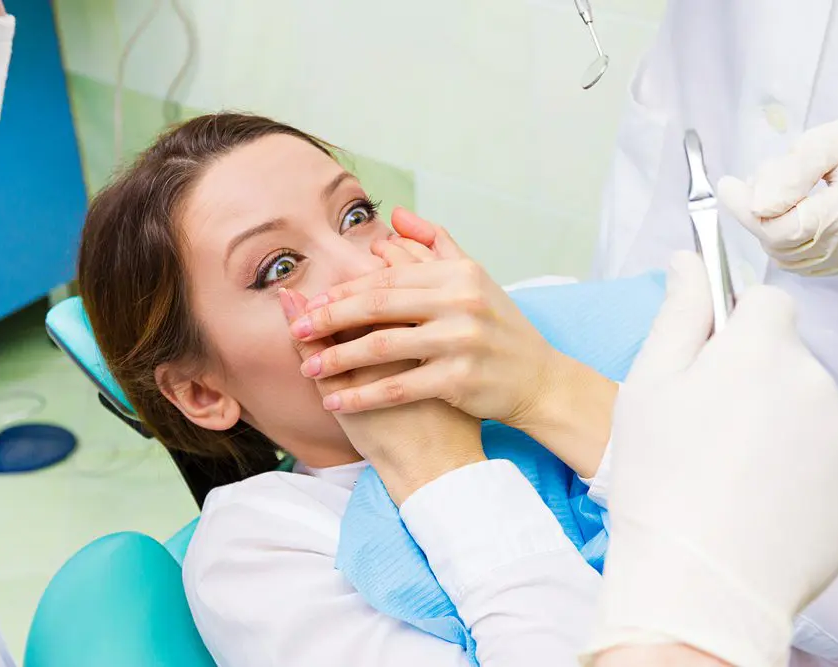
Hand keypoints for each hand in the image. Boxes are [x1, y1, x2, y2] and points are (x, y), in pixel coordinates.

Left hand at [291, 208, 616, 476]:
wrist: (539, 379)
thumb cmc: (499, 328)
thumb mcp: (474, 278)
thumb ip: (435, 244)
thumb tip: (396, 216)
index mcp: (458, 273)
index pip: (387, 277)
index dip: (345, 291)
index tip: (310, 303)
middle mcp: (460, 301)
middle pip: (378, 305)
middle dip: (331, 318)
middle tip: (298, 330)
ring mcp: (461, 340)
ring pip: (382, 346)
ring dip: (338, 358)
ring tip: (308, 367)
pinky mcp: (459, 379)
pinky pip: (398, 388)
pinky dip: (363, 396)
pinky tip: (336, 401)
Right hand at [586, 252, 837, 666]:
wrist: (700, 580)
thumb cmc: (660, 478)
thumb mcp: (647, 386)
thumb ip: (678, 313)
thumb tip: (689, 260)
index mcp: (760, 351)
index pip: (766, 303)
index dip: (734, 326)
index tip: (707, 364)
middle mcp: (815, 382)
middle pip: (787, 357)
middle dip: (753, 378)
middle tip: (707, 428)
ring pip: (808, 405)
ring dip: (780, 422)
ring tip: (733, 472)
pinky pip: (829, 454)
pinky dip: (803, 466)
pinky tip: (763, 497)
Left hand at [718, 114, 837, 276]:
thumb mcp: (831, 143)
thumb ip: (790, 173)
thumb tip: (757, 204)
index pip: (776, 230)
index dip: (745, 210)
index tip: (728, 185)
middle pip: (777, 244)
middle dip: (757, 213)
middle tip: (757, 181)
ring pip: (786, 256)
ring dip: (771, 226)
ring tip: (781, 191)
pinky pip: (804, 262)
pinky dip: (789, 240)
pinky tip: (797, 210)